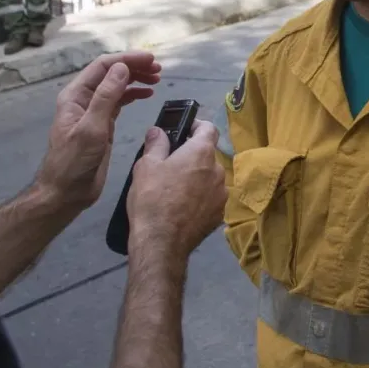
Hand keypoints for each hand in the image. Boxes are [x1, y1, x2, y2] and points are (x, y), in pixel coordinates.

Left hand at [35, 52, 161, 210]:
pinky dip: (134, 95)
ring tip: (157, 79)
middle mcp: (84, 99)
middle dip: (134, 67)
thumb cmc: (74, 162)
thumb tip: (122, 68)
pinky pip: (119, 101)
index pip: (103, 66)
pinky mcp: (102, 123)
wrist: (65, 192)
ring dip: (136, 79)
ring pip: (116, 86)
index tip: (151, 60)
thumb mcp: (91, 129)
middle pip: (111, 73)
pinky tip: (147, 94)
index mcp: (76, 96)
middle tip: (158, 69)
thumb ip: (105, 97)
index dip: (127, 59)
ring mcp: (93, 111)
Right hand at [127, 121, 225, 256]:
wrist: (161, 241)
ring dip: (198, 178)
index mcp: (202, 153)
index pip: (209, 128)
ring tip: (176, 188)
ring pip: (211, 177)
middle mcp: (218, 170)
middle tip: (171, 164)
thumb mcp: (146, 166)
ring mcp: (222, 194)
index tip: (185, 130)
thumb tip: (158, 130)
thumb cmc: (152, 198)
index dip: (197, 125)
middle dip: (193, 156)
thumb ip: (156, 144)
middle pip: (208, 155)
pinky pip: (211, 198)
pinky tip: (184, 206)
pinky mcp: (220, 214)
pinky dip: (201, 197)